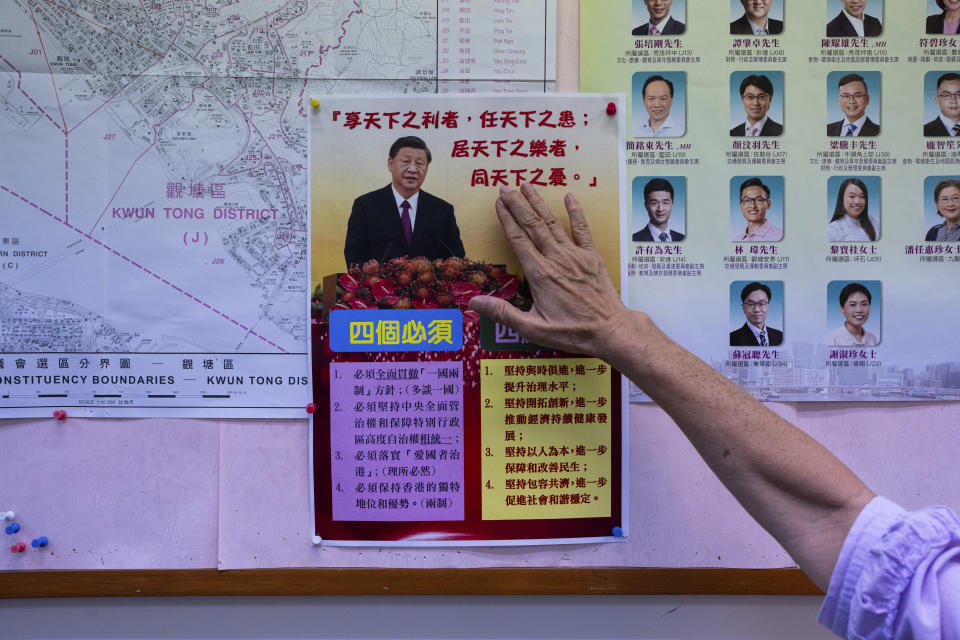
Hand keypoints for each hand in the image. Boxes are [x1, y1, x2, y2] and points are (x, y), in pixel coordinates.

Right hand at [468, 184, 630, 358]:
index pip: (518, 240)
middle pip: (532, 225)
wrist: (609, 329)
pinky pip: (582, 229)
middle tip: (505, 187)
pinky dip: (575, 211)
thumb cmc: (572, 332)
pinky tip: (569, 197)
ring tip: (527, 185)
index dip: (507, 220)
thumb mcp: (533, 329)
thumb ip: (503, 313)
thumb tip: (475, 302)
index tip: (498, 204)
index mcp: (539, 274)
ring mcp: (575, 255)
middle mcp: (556, 259)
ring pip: (552, 223)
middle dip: (517, 204)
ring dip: (538, 203)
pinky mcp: (591, 256)